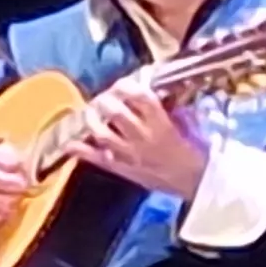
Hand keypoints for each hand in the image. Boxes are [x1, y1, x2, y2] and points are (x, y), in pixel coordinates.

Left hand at [74, 81, 211, 200]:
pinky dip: (81, 151)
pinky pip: (98, 159)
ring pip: (102, 133)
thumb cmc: (194, 153)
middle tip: (105, 98)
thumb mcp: (188, 125)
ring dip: (92, 120)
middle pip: (116, 112)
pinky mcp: (123, 169)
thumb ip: (171, 110)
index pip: (140, 98)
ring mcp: (130, 154)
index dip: (126, 87)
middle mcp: (143, 137)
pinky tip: (69, 144)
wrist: (196, 183)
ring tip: (90, 113)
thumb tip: (155, 94)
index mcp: (162, 124)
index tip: (122, 84)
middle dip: (106, 100)